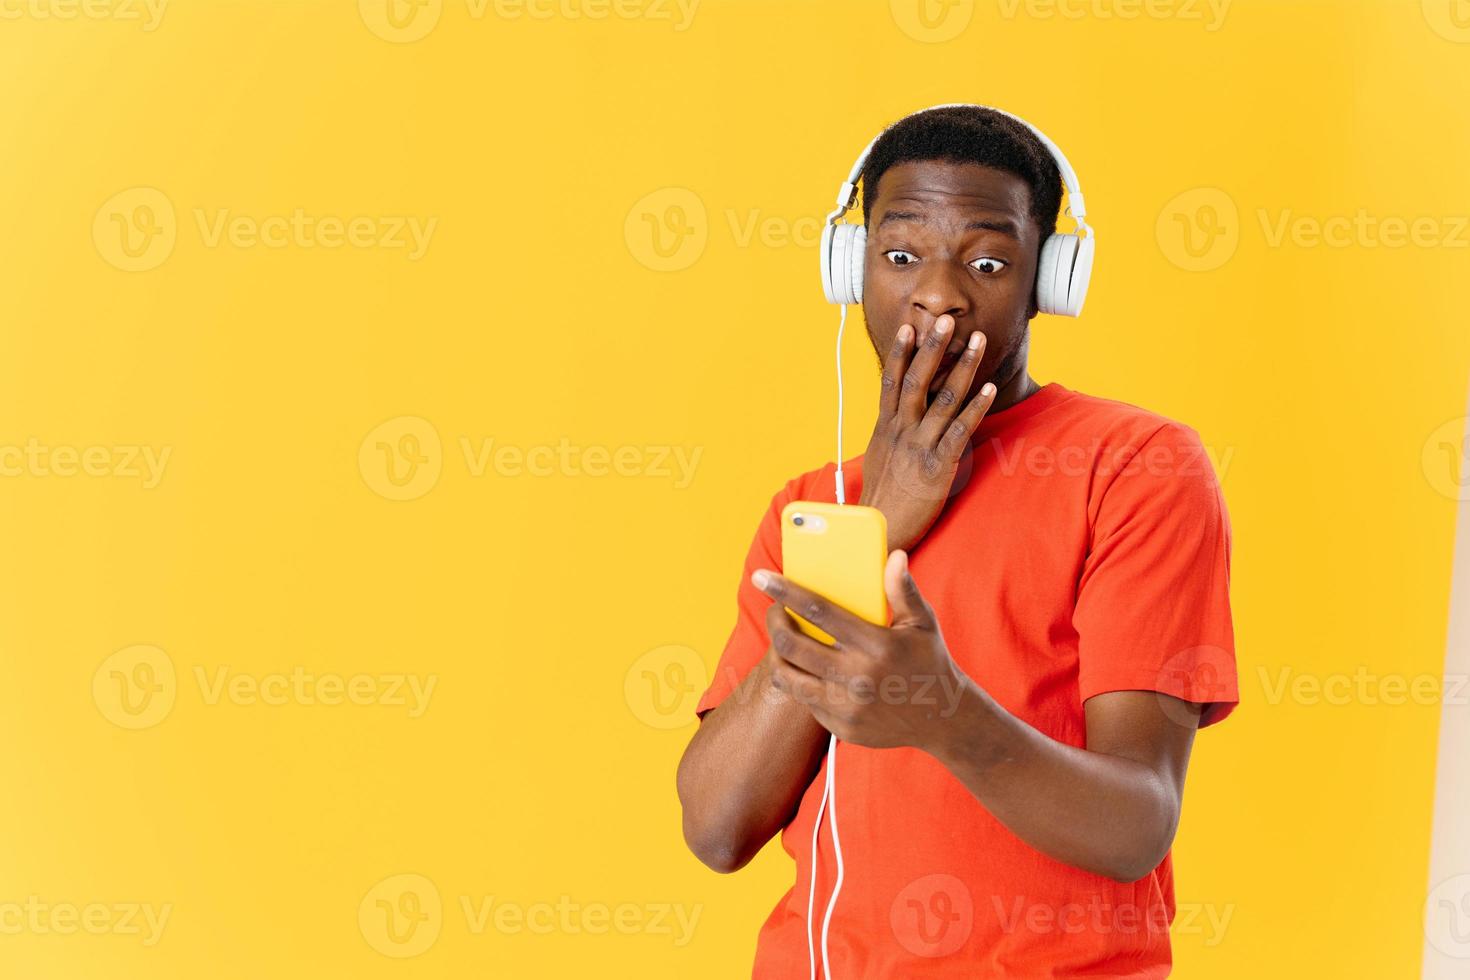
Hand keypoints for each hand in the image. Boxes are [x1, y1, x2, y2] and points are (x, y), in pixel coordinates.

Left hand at [753, 550, 973, 752]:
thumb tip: (894, 556)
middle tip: (775, 609)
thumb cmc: (929, 661)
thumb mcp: (922, 623)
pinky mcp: (841, 727)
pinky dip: (800, 680)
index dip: (786, 592)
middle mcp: (858, 677)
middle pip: (792, 646)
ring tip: (783, 639)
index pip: (819, 612)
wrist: (943, 719)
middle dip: (774, 621)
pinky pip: (805, 699)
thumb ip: (903, 590)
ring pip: (788, 676)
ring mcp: (847, 706)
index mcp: (876, 645)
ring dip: (777, 654)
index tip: (763, 578)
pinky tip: (808, 668)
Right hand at [858, 314, 997, 552]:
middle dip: (933, 347)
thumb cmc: (879, 499)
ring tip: (976, 341)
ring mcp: (918, 446)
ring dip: (962, 367)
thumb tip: (894, 418)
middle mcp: (900, 431)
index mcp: (885, 428)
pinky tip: (989, 389)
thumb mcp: (877, 459)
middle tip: (946, 320)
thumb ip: (888, 434)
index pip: (891, 381)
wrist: (878, 530)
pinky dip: (975, 408)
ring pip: (942, 398)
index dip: (900, 352)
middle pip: (917, 379)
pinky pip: (959, 431)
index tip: (909, 325)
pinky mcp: (937, 466)